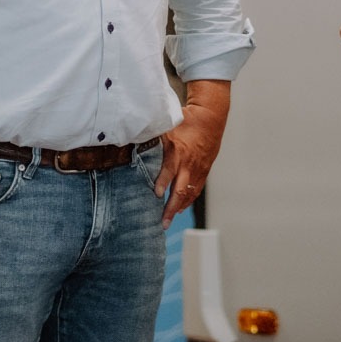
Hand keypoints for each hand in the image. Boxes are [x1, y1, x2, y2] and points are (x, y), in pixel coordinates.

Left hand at [157, 81, 229, 227]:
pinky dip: (188, 201)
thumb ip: (151, 137)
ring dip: (178, 208)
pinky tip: (180, 209)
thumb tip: (130, 140)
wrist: (211, 118)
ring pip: (189, 194)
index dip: (162, 182)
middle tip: (162, 222)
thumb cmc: (186, 121)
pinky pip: (196, 190)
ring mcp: (198, 170)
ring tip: (168, 221)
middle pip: (180, 190)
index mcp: (177, 151)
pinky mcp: (204, 172)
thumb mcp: (167, 126)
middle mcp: (188, 164)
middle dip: (170, 208)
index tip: (155, 194)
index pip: (169, 170)